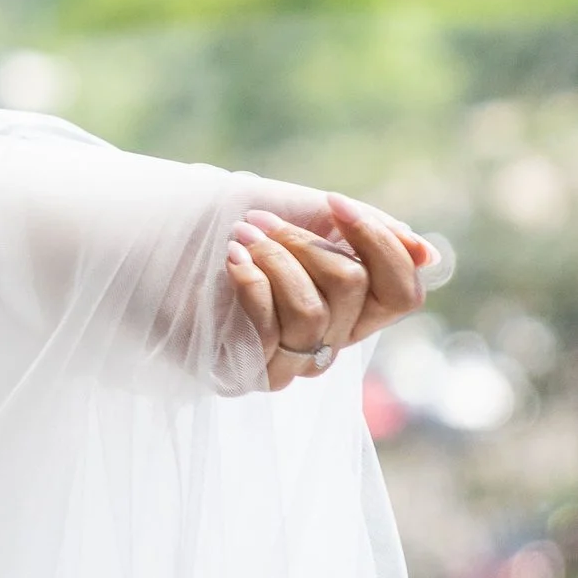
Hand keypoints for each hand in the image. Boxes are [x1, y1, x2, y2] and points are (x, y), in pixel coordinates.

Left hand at [225, 185, 437, 391]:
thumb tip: (426, 253)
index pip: (403, 295)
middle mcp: (329, 340)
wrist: (151, 239)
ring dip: (274, 260)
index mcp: (350, 306)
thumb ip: (358, 230)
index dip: (380, 244)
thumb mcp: (296, 211)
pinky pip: (272, 331)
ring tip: (236, 238)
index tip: (334, 203)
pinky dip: (251, 283)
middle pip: (355, 288)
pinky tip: (230, 261)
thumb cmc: (226, 224)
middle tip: (256, 220)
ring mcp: (289, 362)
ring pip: (315, 312)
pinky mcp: (249, 373)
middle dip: (304, 241)